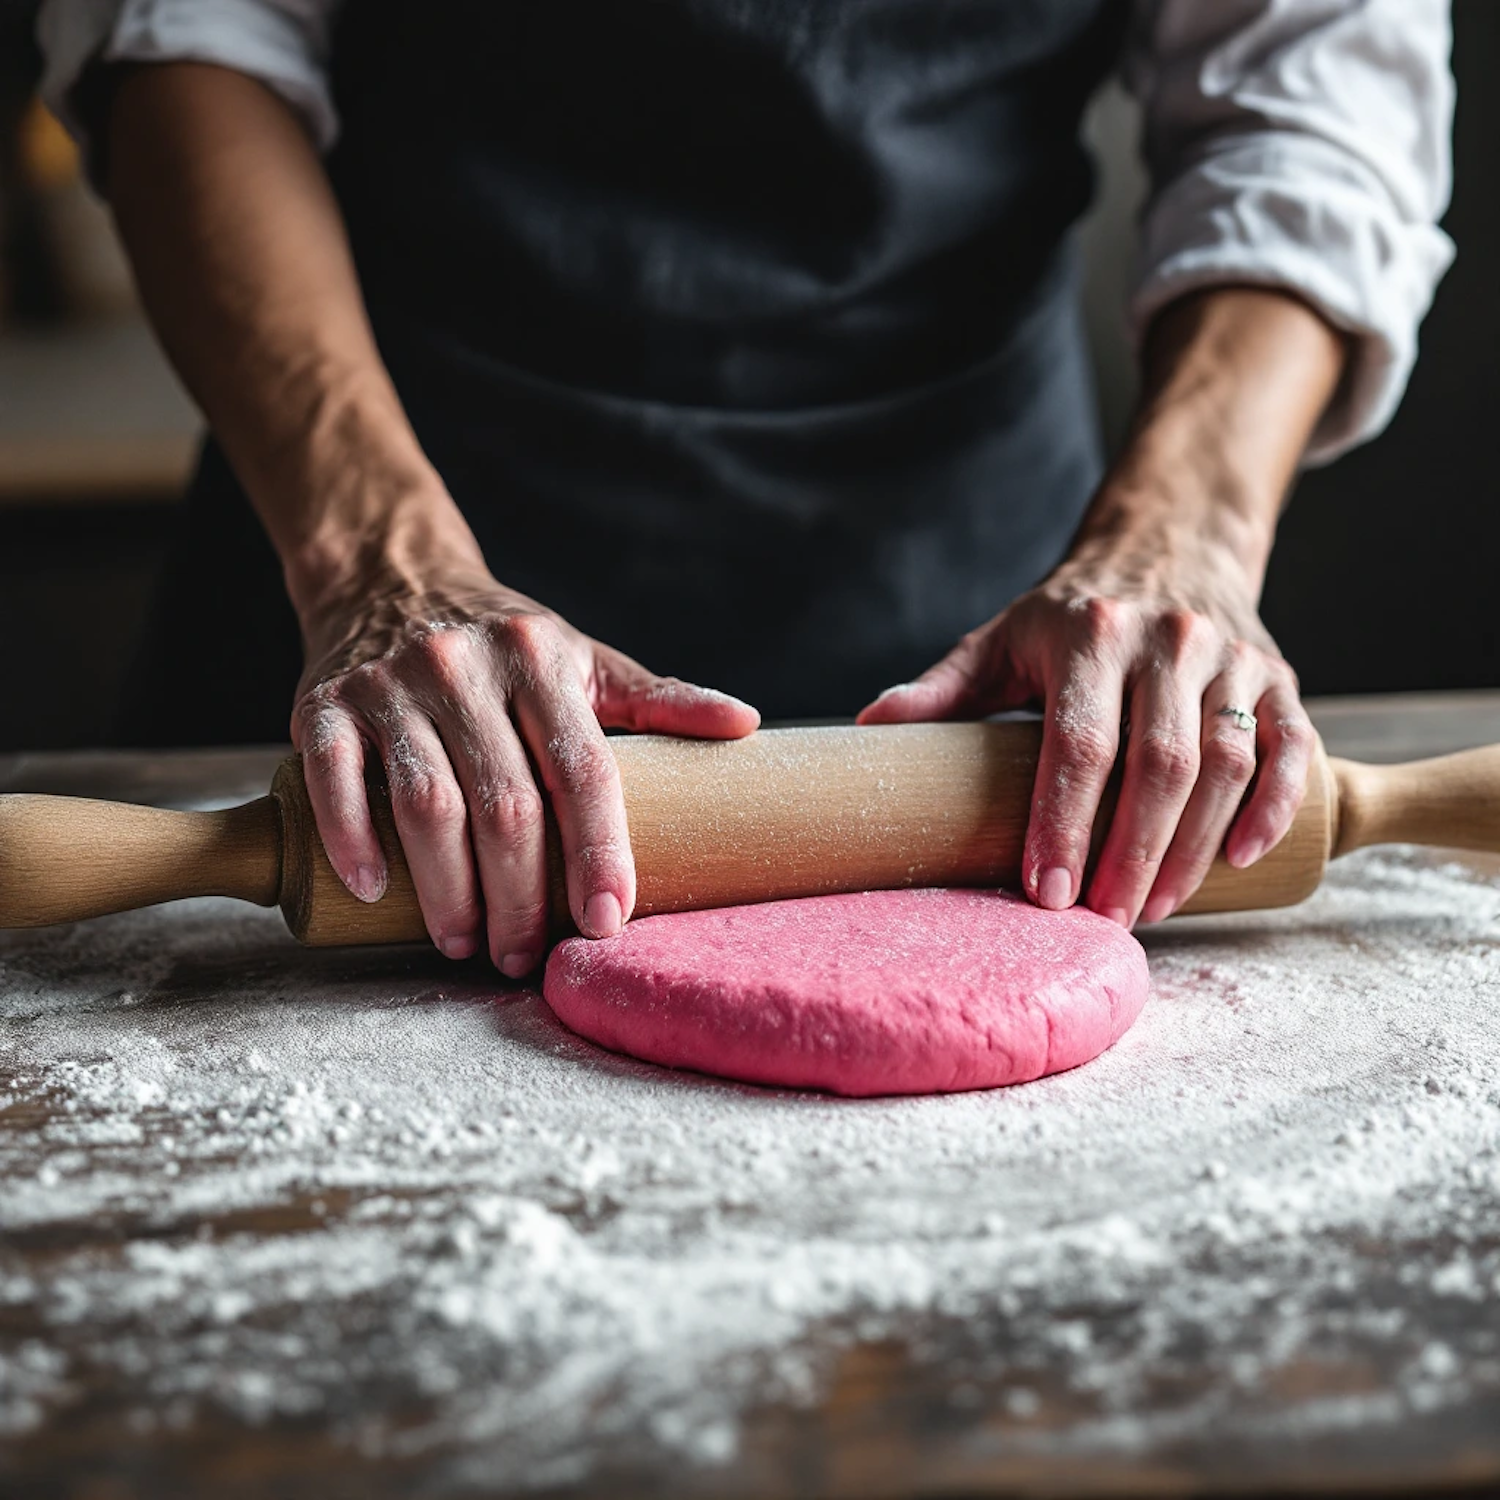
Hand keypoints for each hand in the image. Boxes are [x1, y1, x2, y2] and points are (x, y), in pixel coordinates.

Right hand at [290, 537, 758, 973]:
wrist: (392, 576)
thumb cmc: (505, 641)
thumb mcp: (584, 659)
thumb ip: (658, 700)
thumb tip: (746, 725)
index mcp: (542, 661)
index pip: (581, 769)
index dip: (599, 850)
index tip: (608, 920)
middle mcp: (466, 668)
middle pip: (504, 803)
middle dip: (520, 895)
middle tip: (522, 955)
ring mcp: (391, 685)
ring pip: (425, 804)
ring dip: (447, 888)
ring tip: (464, 942)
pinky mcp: (323, 702)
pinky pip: (331, 778)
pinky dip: (351, 838)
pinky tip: (373, 891)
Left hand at [857, 527, 1311, 927]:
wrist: (1169, 542)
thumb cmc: (1072, 612)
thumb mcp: (1003, 637)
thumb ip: (945, 687)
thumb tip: (870, 727)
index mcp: (1090, 636)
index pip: (1079, 744)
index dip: (1063, 823)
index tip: (1046, 893)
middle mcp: (1168, 641)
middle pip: (1159, 765)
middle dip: (1130, 855)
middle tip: (1104, 921)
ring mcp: (1231, 657)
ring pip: (1226, 764)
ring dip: (1193, 848)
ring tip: (1154, 909)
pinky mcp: (1278, 675)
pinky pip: (1290, 746)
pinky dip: (1276, 806)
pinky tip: (1242, 859)